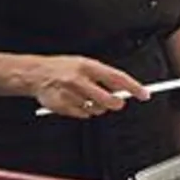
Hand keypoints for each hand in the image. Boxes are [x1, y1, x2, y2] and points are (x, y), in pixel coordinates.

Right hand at [28, 56, 148, 118]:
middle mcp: (79, 80)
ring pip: (96, 109)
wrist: (35, 74)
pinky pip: (83, 115)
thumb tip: (124, 86)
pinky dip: (84, 111)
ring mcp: (70, 94)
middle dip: (116, 104)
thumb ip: (103, 75)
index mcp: (87, 66)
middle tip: (116, 102)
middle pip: (108, 100)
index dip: (133, 87)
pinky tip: (76, 102)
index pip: (117, 77)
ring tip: (87, 97)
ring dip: (97, 107)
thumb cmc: (62, 68)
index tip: (144, 94)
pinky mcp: (63, 106)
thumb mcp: (84, 64)